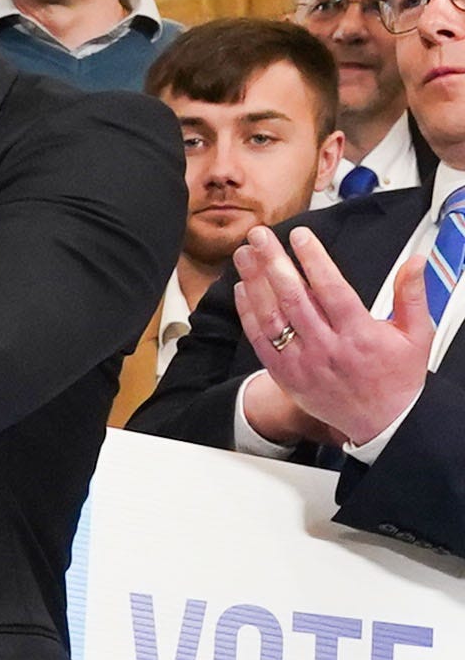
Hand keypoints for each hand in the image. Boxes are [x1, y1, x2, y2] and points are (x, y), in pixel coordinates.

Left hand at [233, 229, 433, 448]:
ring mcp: (303, 362)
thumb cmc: (397, 377)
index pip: (332, 290)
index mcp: (360, 335)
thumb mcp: (416, 336)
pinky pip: (260, 341)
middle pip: (294, 299)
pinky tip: (242, 288)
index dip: (314, 261)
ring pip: (272, 317)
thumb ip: (412, 296)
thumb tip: (414, 263)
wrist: (382, 423)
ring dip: (255, 282)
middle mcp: (328, 348)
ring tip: (245, 254)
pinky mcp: (285, 375)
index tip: (300, 237)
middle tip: (260, 236)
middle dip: (274, 263)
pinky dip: (248, 313)